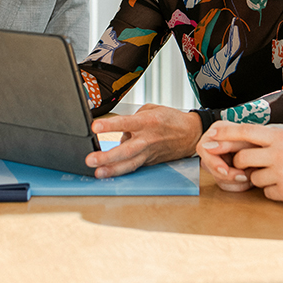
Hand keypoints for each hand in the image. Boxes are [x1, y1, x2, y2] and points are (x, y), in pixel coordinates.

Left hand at [85, 104, 202, 178]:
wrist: (191, 134)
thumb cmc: (172, 120)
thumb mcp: (152, 109)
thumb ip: (133, 118)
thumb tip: (119, 131)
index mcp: (148, 121)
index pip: (127, 122)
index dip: (111, 125)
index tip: (95, 127)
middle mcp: (148, 139)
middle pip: (126, 149)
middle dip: (107, 156)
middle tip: (91, 159)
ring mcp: (149, 153)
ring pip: (129, 164)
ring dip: (112, 169)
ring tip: (98, 172)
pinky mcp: (150, 162)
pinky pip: (134, 167)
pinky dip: (121, 171)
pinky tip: (109, 173)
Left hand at [197, 122, 282, 202]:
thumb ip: (265, 138)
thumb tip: (237, 139)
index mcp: (278, 136)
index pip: (246, 132)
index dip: (226, 133)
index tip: (210, 135)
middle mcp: (278, 153)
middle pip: (242, 158)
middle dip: (240, 162)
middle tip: (250, 163)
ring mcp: (281, 173)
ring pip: (252, 178)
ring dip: (259, 177)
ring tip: (277, 172)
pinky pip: (266, 192)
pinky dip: (271, 189)